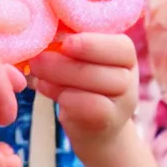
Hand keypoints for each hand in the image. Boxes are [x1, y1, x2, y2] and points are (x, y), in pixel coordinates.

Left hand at [27, 32, 139, 165]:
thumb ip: (69, 51)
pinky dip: (66, 98)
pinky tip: (45, 90)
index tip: (64, 42)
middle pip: (105, 65)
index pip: (119, 45)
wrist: (94, 132)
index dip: (92, 43)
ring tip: (37, 76)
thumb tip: (43, 35)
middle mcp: (130, 76)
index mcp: (124, 55)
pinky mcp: (109, 121)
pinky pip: (91, 107)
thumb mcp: (79, 66)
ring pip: (96, 84)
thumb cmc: (81, 90)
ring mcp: (123, 101)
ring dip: (62, 78)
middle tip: (36, 60)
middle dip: (66, 62)